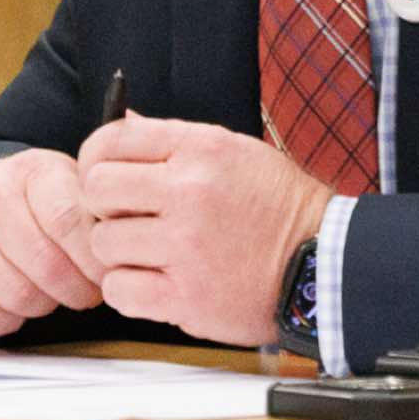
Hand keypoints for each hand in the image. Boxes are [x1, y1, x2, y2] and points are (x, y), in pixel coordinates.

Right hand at [0, 148, 104, 335]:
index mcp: (31, 169)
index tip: (108, 275)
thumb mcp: (73, 191)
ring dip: (42, 305)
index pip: (68, 221)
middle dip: (75, 290)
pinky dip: (5, 320)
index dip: (95, 261)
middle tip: (84, 291)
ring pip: (16, 295)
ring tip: (48, 290)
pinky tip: (12, 300)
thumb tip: (127, 254)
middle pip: (45, 266)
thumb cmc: (37, 204)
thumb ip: (100, 216)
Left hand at [78, 113, 332, 346]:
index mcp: (201, 148)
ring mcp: (185, 246)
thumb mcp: (234, 152)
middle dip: (102, 204)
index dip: (96, 158)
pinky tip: (153, 282)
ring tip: (147, 253)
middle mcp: (190, 191)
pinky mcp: (184, 297)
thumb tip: (121, 122)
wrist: (322, 263)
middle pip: (96, 188)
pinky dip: (128, 290)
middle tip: (123, 217)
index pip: (113, 139)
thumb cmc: (278, 207)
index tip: (102, 175)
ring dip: (117, 251)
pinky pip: (118, 290)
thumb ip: (173, 141)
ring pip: (101, 243)